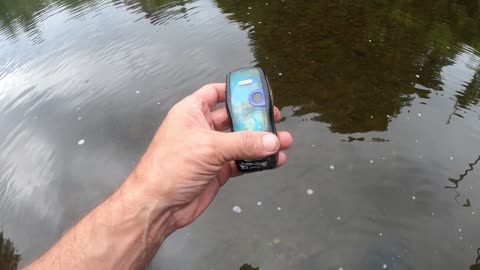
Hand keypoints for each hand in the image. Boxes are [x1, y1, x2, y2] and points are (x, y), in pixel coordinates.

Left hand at [133, 83, 292, 227]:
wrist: (158, 205)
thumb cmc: (169, 168)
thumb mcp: (209, 147)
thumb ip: (243, 142)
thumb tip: (270, 140)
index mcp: (192, 112)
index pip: (215, 92)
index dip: (235, 90)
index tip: (255, 92)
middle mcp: (201, 128)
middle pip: (234, 117)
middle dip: (255, 118)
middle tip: (275, 118)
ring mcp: (210, 150)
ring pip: (241, 141)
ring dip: (261, 142)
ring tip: (283, 141)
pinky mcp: (217, 170)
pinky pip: (242, 161)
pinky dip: (257, 161)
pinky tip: (272, 160)